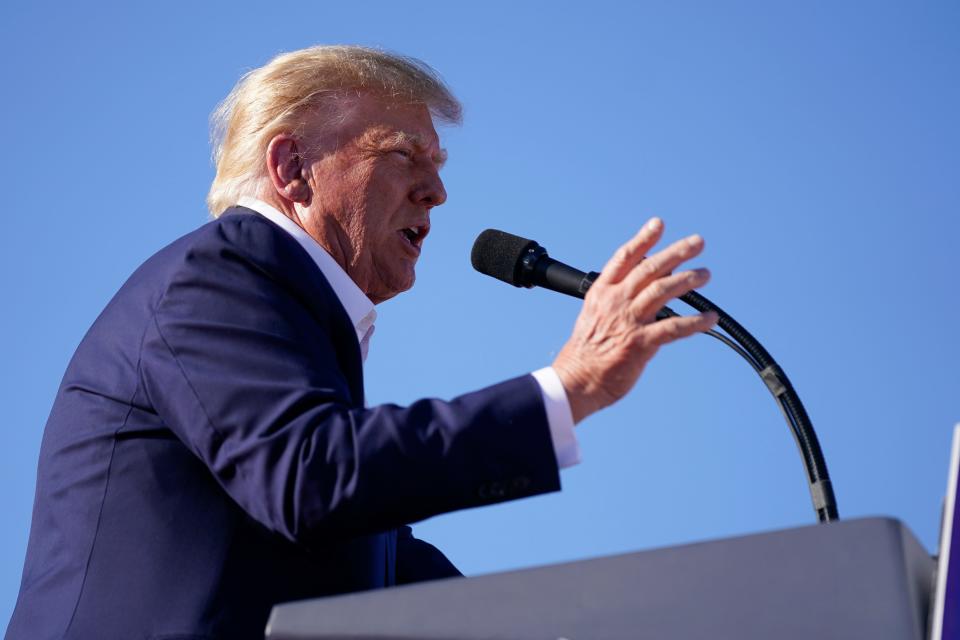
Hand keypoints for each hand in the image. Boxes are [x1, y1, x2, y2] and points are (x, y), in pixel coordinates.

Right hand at [552, 218, 717, 423]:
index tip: (658, 224)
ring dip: (688, 280)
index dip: (643, 239)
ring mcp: (628, 321)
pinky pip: (674, 328)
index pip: (624, 258)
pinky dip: (696, 322)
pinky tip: (711, 318)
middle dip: (676, 252)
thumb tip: (645, 292)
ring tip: (705, 274)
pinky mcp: (640, 343)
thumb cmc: (586, 354)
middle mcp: (615, 302)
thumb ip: (617, 302)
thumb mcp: (594, 317)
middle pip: (650, 268)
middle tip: (697, 243)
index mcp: (602, 293)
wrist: (575, 381)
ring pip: (663, 290)